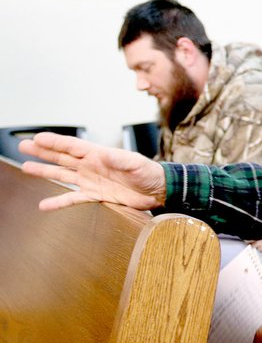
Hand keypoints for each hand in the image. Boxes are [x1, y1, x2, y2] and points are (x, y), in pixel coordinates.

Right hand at [18, 132, 165, 211]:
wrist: (157, 189)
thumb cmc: (149, 172)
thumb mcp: (136, 163)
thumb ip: (120, 159)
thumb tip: (104, 155)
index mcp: (100, 154)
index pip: (73, 146)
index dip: (55, 141)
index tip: (38, 138)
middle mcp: (92, 166)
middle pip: (62, 157)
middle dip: (43, 152)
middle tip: (23, 146)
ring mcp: (91, 180)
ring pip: (63, 175)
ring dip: (45, 171)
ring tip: (26, 168)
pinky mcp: (96, 196)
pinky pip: (74, 198)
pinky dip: (59, 202)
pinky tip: (45, 205)